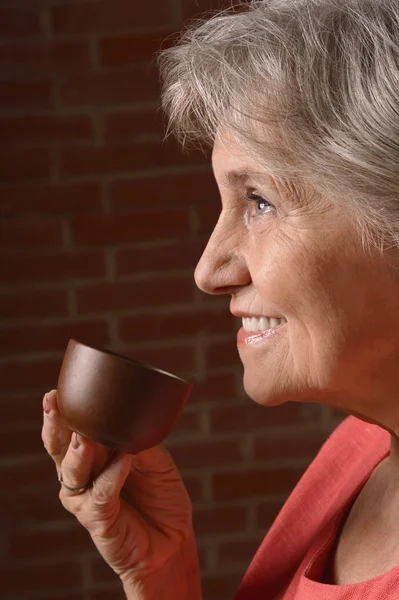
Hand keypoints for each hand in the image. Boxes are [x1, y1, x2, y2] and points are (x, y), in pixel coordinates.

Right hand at [41, 390, 200, 598]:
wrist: (171, 541)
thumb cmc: (160, 498)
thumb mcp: (155, 460)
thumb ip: (139, 442)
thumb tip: (130, 420)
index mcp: (92, 458)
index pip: (70, 431)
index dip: (62, 413)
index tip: (58, 392)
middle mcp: (82, 477)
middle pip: (61, 448)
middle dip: (57, 424)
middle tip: (54, 403)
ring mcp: (86, 499)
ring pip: (73, 470)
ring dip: (79, 451)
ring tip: (85, 436)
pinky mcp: (98, 520)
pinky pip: (102, 494)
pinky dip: (112, 476)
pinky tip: (122, 460)